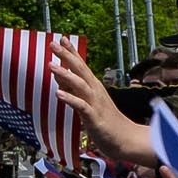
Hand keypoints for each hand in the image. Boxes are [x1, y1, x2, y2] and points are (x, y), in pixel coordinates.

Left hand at [50, 39, 153, 165]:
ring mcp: (95, 103)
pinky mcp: (95, 117)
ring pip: (79, 85)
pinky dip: (70, 98)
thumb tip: (59, 77)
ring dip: (65, 74)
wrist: (126, 139)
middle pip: (80, 70)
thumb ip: (74, 89)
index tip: (61, 38)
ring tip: (50, 65)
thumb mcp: (88, 102)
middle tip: (53, 43)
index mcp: (94, 87)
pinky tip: (58, 93)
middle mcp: (95, 91)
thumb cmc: (106, 121)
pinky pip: (81, 106)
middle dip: (66, 56)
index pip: (81, 66)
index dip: (71, 52)